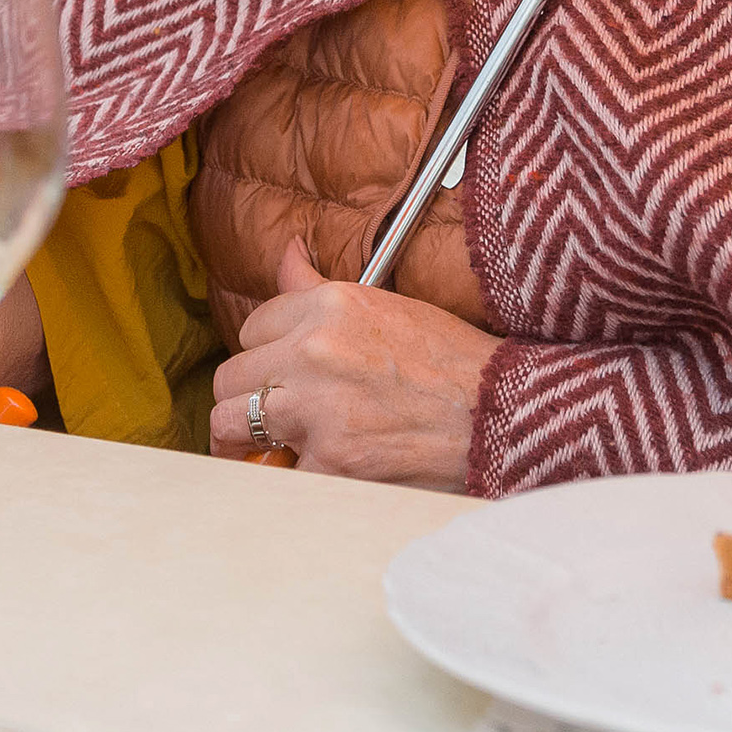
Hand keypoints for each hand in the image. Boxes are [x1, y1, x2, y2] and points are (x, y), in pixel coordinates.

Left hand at [208, 239, 495, 491]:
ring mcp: (317, 408)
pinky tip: (318, 474)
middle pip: (230, 375)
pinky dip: (293, 479)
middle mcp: (313, 350)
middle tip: (270, 416)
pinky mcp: (331, 461)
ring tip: (268, 448)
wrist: (502, 414)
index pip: (253, 326)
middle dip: (247, 397)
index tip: (282, 373)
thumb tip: (286, 252)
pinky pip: (276, 473)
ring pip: (228, 423)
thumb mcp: (385, 304)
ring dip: (245, 439)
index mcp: (327, 305)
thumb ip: (318, 288)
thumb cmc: (453, 361)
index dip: (267, 355)